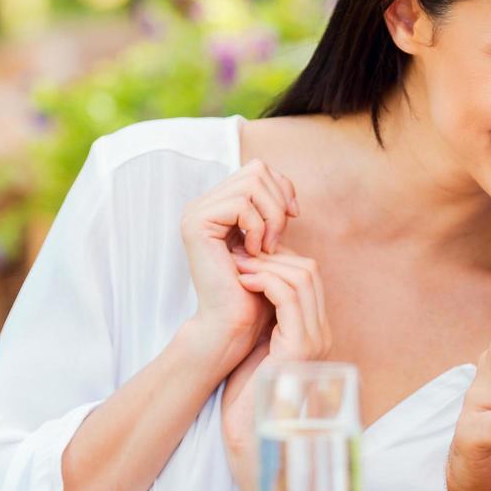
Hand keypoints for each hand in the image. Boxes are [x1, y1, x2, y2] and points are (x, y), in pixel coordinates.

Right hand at [179, 158, 299, 366]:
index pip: (258, 169)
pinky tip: (255, 251)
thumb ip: (273, 212)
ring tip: (267, 247)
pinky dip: (257, 226)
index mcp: (219, 205)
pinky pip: (241, 204)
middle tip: (278, 237)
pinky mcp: (196, 223)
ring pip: (251, 183)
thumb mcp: (271, 242)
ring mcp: (196, 212)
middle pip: (257, 170)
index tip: (294, 215)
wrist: (235, 320)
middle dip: (278, 202)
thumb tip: (288, 188)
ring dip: (271, 216)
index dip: (282, 188)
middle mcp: (203, 204)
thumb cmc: (257, 287)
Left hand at [218, 246, 331, 490]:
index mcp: (313, 334)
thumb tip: (247, 286)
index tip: (245, 258)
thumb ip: (262, 321)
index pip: (307, 278)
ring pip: (302, 276)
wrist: (250, 437)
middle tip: (240, 254)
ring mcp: (315, 340)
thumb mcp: (256, 350)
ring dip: (266, 263)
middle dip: (273, 255)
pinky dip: (266, 280)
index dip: (277, 260)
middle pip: (310, 270)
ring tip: (238, 266)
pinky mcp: (300, 348)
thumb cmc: (248, 400)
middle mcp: (321, 334)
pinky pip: (290, 297)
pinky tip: (243, 281)